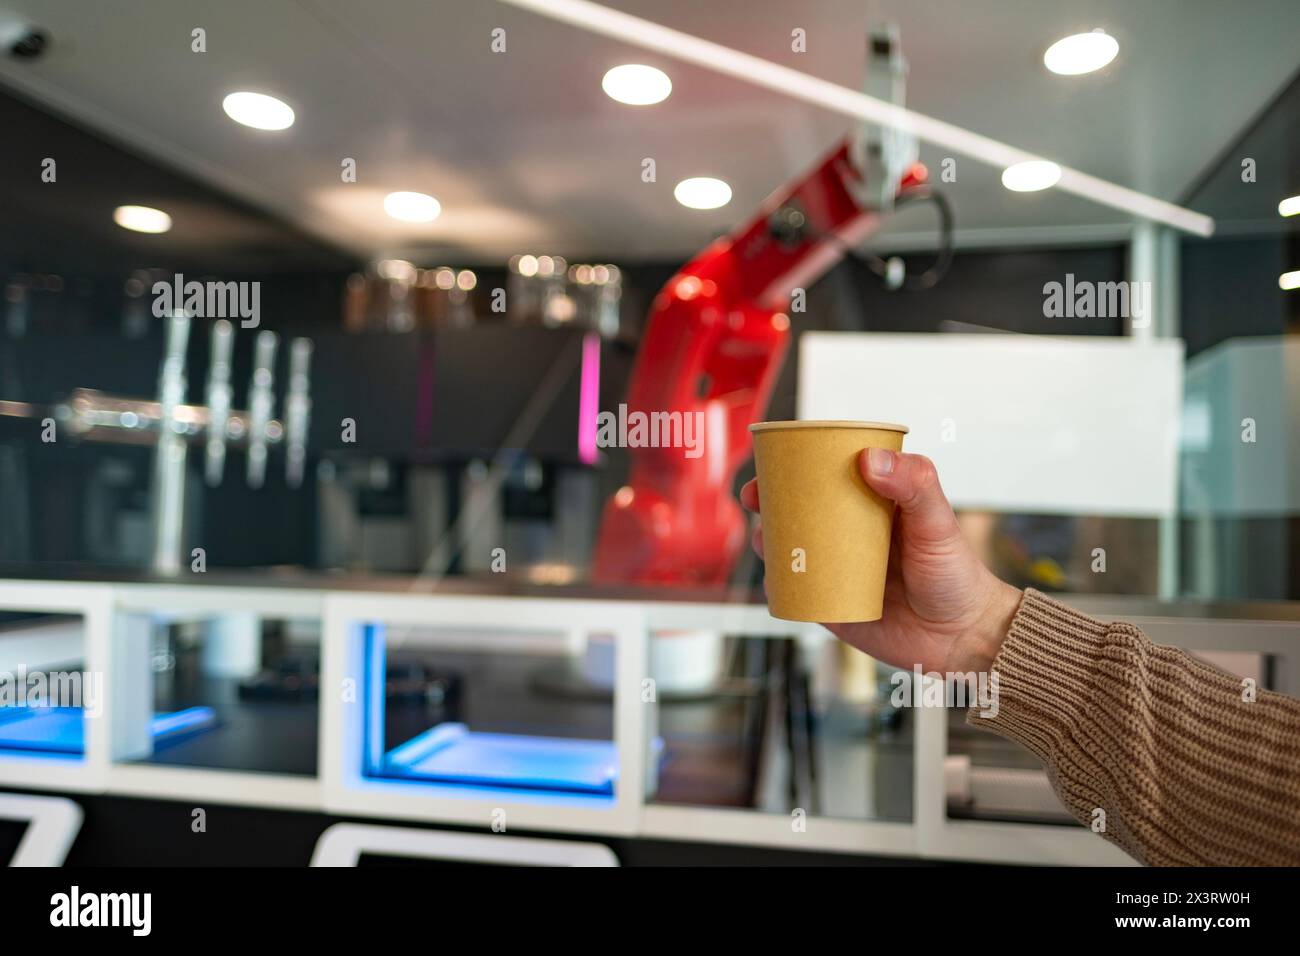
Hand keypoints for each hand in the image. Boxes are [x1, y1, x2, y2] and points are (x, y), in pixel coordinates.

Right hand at [740, 448, 1021, 674]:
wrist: (964, 639)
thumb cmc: (957, 574)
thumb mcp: (939, 522)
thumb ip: (914, 484)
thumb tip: (869, 459)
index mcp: (874, 503)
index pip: (831, 474)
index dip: (799, 464)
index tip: (778, 459)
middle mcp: (851, 534)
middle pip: (800, 510)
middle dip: (769, 501)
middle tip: (755, 498)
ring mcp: (839, 570)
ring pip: (790, 550)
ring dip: (767, 541)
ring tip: (761, 539)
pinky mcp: (831, 605)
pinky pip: (795, 593)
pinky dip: (777, 586)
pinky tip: (771, 580)